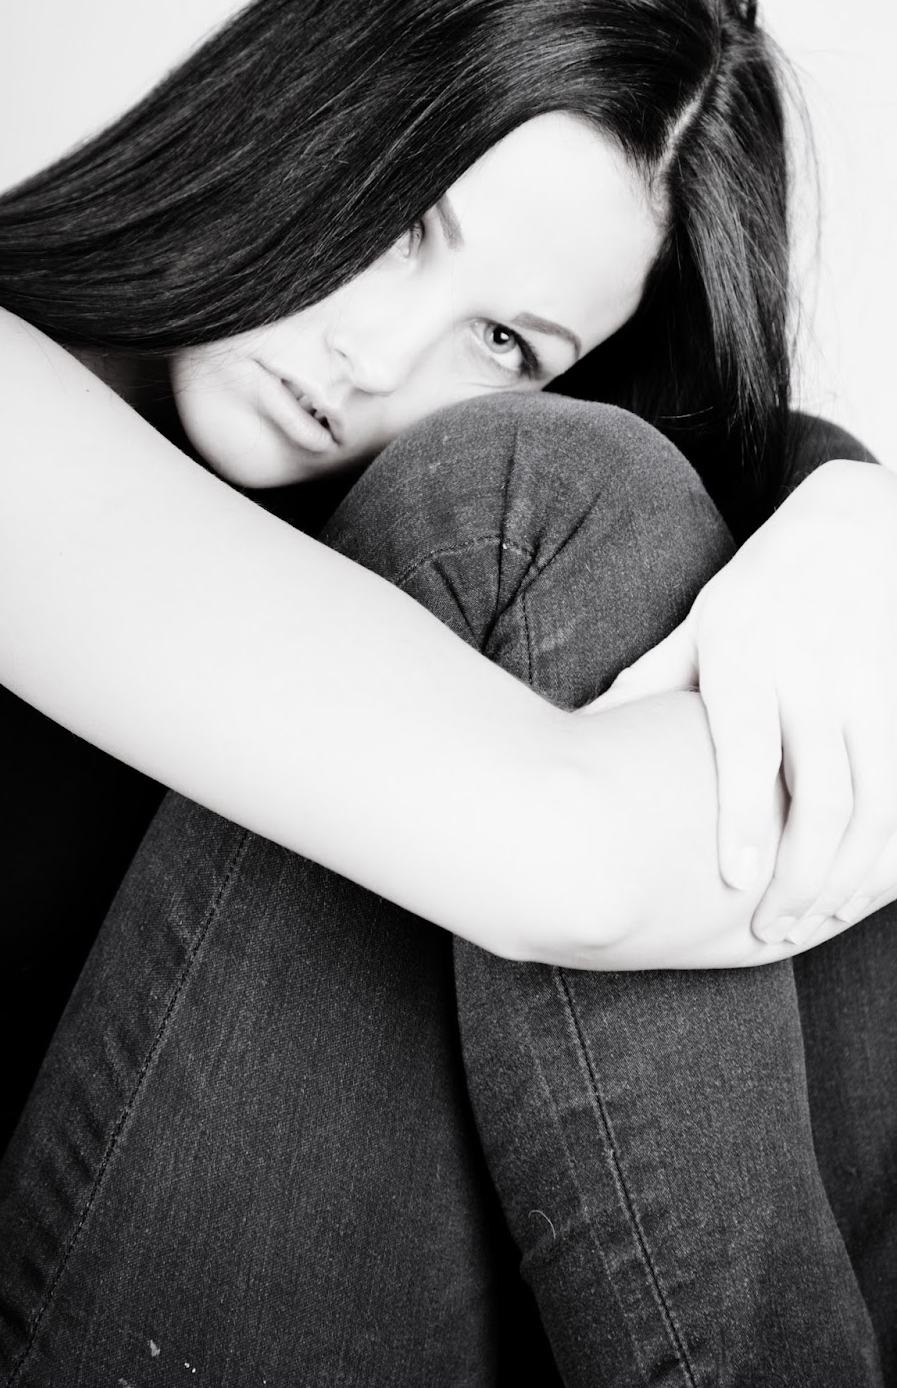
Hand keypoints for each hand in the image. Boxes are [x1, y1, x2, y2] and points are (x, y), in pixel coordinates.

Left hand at [588, 460, 896, 944]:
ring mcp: (870, 679)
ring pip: (878, 796)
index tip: (735, 882)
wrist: (862, 521)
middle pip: (821, 788)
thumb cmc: (766, 586)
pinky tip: (876, 880)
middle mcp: (812, 666)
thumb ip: (653, 681)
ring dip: (855, 872)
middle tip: (774, 930)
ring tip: (821, 919)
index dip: (742, 815)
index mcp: (745, 648)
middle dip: (803, 872)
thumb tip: (585, 729)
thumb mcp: (704, 621)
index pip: (746, 744)